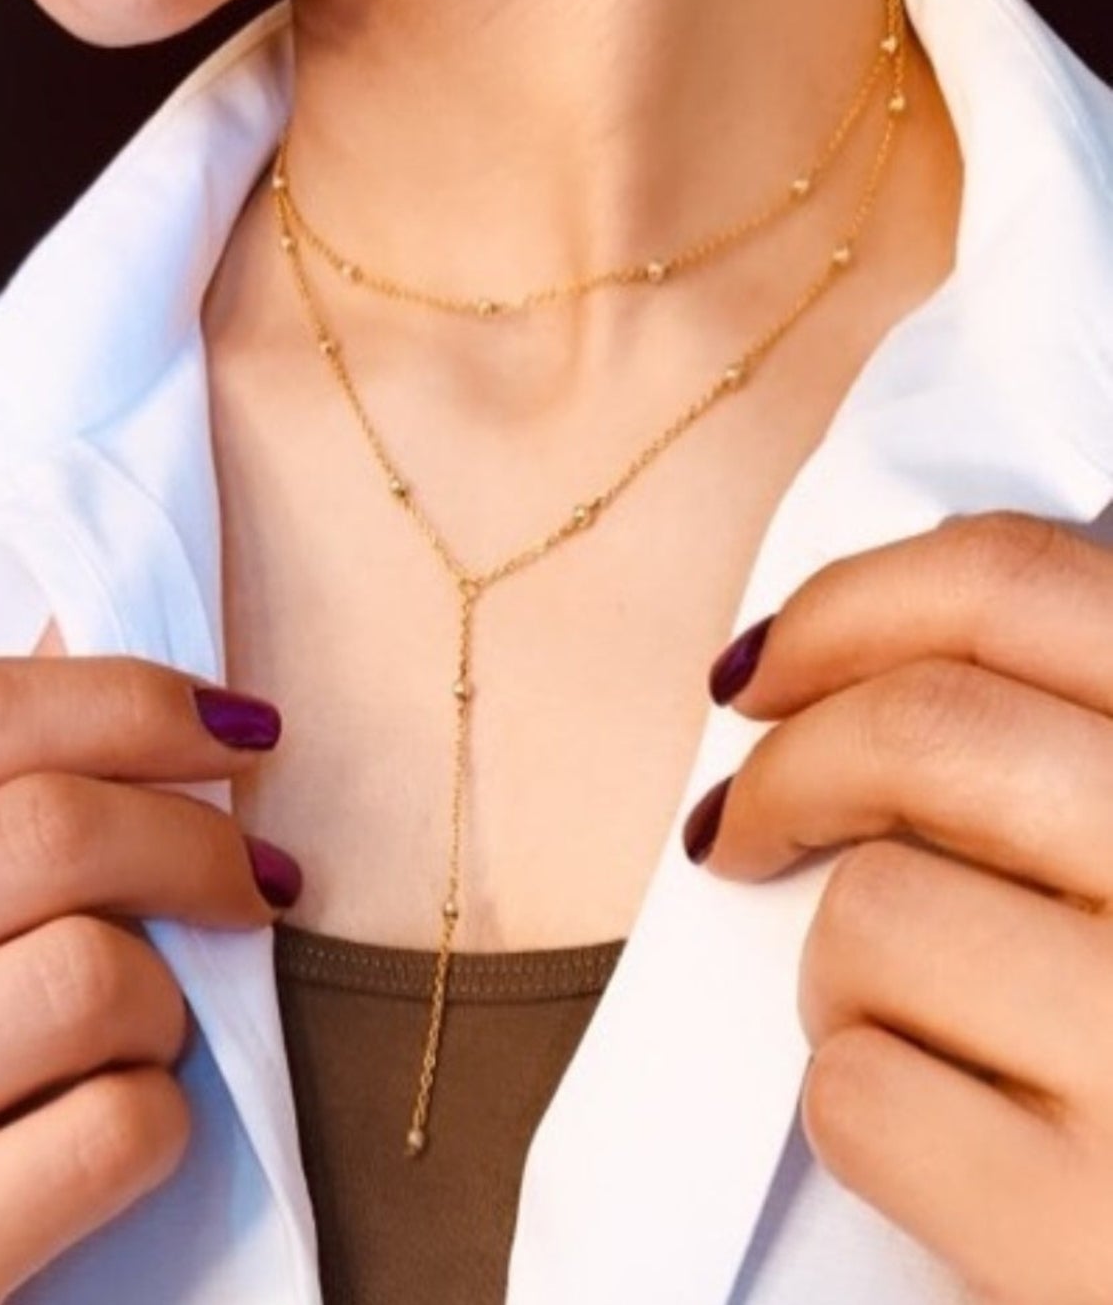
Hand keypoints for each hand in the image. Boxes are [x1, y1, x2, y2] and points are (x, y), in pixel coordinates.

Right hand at [0, 657, 295, 1304]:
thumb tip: (104, 655)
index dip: (135, 699)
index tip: (238, 728)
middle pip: (53, 830)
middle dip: (201, 838)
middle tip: (254, 873)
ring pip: (100, 978)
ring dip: (168, 998)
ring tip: (138, 1025)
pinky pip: (119, 1130)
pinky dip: (157, 1116)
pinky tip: (106, 1122)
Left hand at [687, 511, 1112, 1304]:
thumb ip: (1069, 741)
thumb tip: (856, 653)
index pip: (1012, 583)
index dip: (847, 607)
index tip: (765, 669)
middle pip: (920, 726)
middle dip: (786, 772)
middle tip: (737, 825)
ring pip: (873, 912)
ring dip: (840, 969)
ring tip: (903, 1021)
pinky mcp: (1082, 1231)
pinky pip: (861, 1091)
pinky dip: (864, 1105)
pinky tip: (944, 1137)